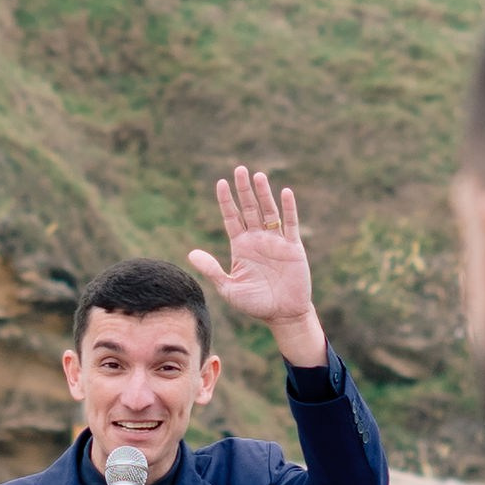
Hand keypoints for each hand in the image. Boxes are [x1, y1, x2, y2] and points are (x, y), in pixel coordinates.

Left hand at [189, 167, 325, 366]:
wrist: (283, 315)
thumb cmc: (255, 304)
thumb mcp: (229, 288)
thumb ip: (212, 270)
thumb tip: (191, 254)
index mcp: (241, 246)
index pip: (232, 217)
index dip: (226, 201)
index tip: (220, 183)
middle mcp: (257, 239)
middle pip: (249, 209)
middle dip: (244, 190)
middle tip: (239, 169)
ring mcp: (276, 241)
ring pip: (269, 212)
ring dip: (264, 194)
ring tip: (257, 176)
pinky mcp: (293, 247)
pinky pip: (290, 224)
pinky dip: (288, 208)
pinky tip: (284, 192)